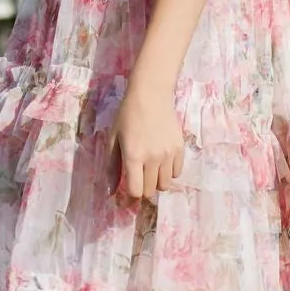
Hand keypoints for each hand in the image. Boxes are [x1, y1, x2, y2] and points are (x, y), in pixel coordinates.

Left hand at [111, 82, 185, 200]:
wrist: (151, 95)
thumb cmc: (127, 115)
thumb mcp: (113, 139)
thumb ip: (111, 166)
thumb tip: (110, 191)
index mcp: (133, 156)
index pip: (136, 191)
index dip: (131, 195)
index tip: (130, 188)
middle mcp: (152, 158)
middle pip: (150, 190)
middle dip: (143, 188)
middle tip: (139, 177)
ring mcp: (168, 154)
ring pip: (165, 185)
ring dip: (156, 182)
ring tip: (151, 170)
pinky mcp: (179, 148)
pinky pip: (177, 173)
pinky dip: (169, 172)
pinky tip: (162, 162)